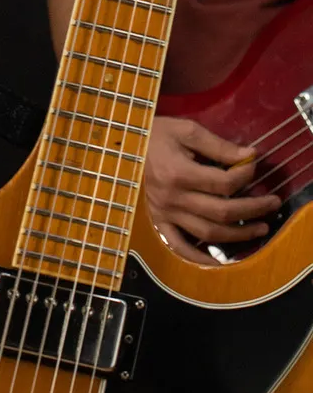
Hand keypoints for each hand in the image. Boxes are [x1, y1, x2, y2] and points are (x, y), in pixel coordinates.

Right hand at [145, 116, 280, 264]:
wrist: (121, 143)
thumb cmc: (154, 133)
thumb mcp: (186, 130)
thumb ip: (218, 145)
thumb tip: (250, 157)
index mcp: (180, 173)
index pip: (225, 183)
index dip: (246, 175)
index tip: (253, 164)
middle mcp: (174, 198)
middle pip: (223, 212)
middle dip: (253, 209)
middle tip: (272, 204)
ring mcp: (165, 213)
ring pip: (208, 234)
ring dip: (238, 235)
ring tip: (259, 229)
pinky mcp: (159, 222)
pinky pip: (180, 247)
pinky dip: (199, 259)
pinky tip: (219, 262)